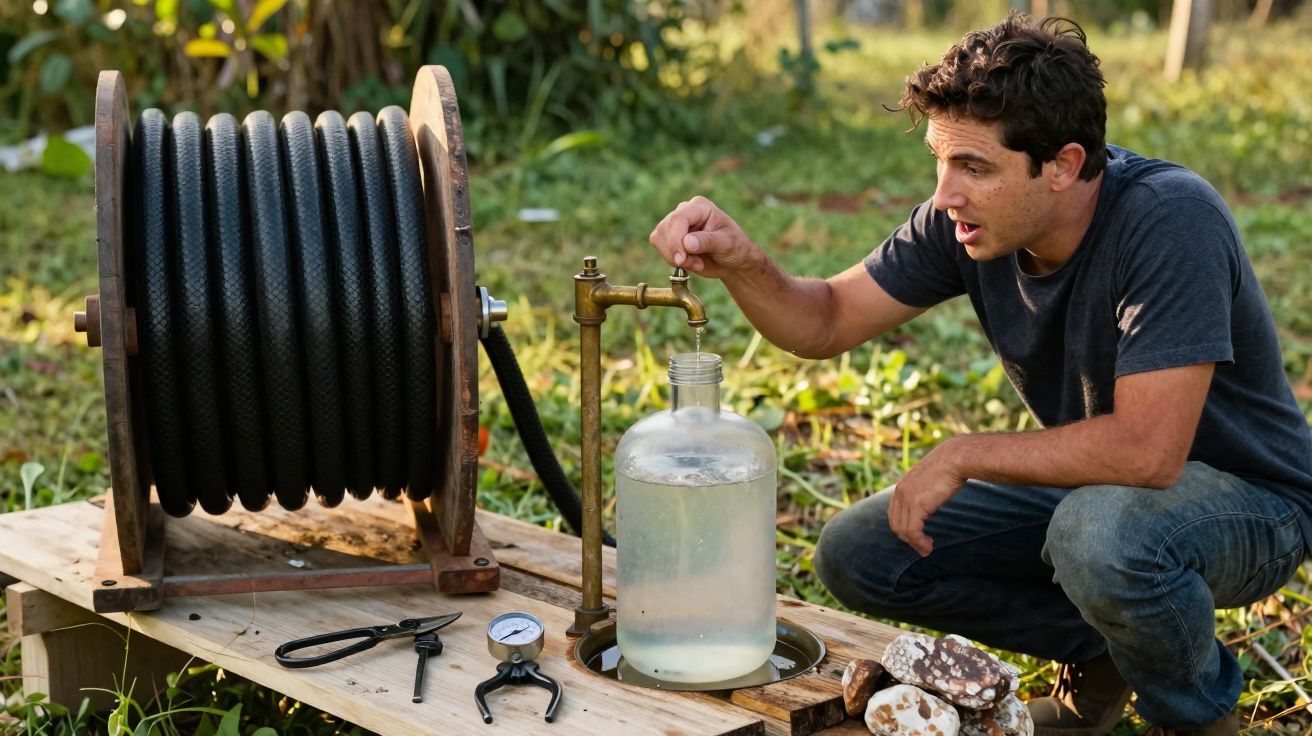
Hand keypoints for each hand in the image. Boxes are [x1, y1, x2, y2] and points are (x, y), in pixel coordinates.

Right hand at [648, 196, 758, 278]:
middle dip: (676, 252)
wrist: (732, 261)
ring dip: (674, 257)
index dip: (675, 239)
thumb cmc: (734, 248)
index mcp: (700, 207)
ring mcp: (675, 224)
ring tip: (696, 263)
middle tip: (697, 264)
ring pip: (658, 238)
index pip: (678, 218)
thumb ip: (708, 241)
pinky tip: (689, 263)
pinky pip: (659, 246)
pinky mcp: (670, 237)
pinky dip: (671, 259)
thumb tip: (687, 242)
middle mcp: (685, 211)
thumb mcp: (727, 244)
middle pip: (665, 228)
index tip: (682, 260)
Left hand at [888, 440, 966, 556]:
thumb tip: (930, 498)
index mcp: (902, 486)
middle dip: (907, 539)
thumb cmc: (950, 467)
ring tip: (926, 550)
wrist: (955, 459)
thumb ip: (924, 489)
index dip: (903, 528)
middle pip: (896, 524)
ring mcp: (906, 498)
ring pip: (903, 530)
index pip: (894, 513)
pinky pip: (912, 531)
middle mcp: (900, 492)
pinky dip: (919, 542)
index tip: (916, 537)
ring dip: (914, 544)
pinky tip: (929, 546)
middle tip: (921, 548)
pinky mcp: (916, 505)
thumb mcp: (930, 478)